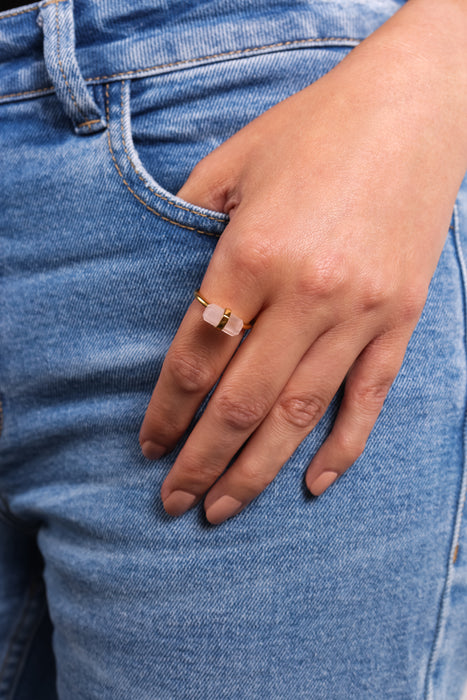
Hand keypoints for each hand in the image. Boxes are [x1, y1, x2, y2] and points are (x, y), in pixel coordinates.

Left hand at [139, 0, 466, 523]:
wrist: (415, 108)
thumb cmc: (316, 129)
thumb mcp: (234, 162)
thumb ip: (190, 222)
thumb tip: (172, 285)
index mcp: (255, 253)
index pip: (196, 356)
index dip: (165, 409)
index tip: (148, 443)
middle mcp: (308, 294)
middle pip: (241, 402)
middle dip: (200, 461)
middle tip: (172, 502)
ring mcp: (362, 313)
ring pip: (300, 416)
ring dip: (256, 471)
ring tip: (222, 509)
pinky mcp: (401, 319)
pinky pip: (368, 399)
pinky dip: (343, 449)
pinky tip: (313, 486)